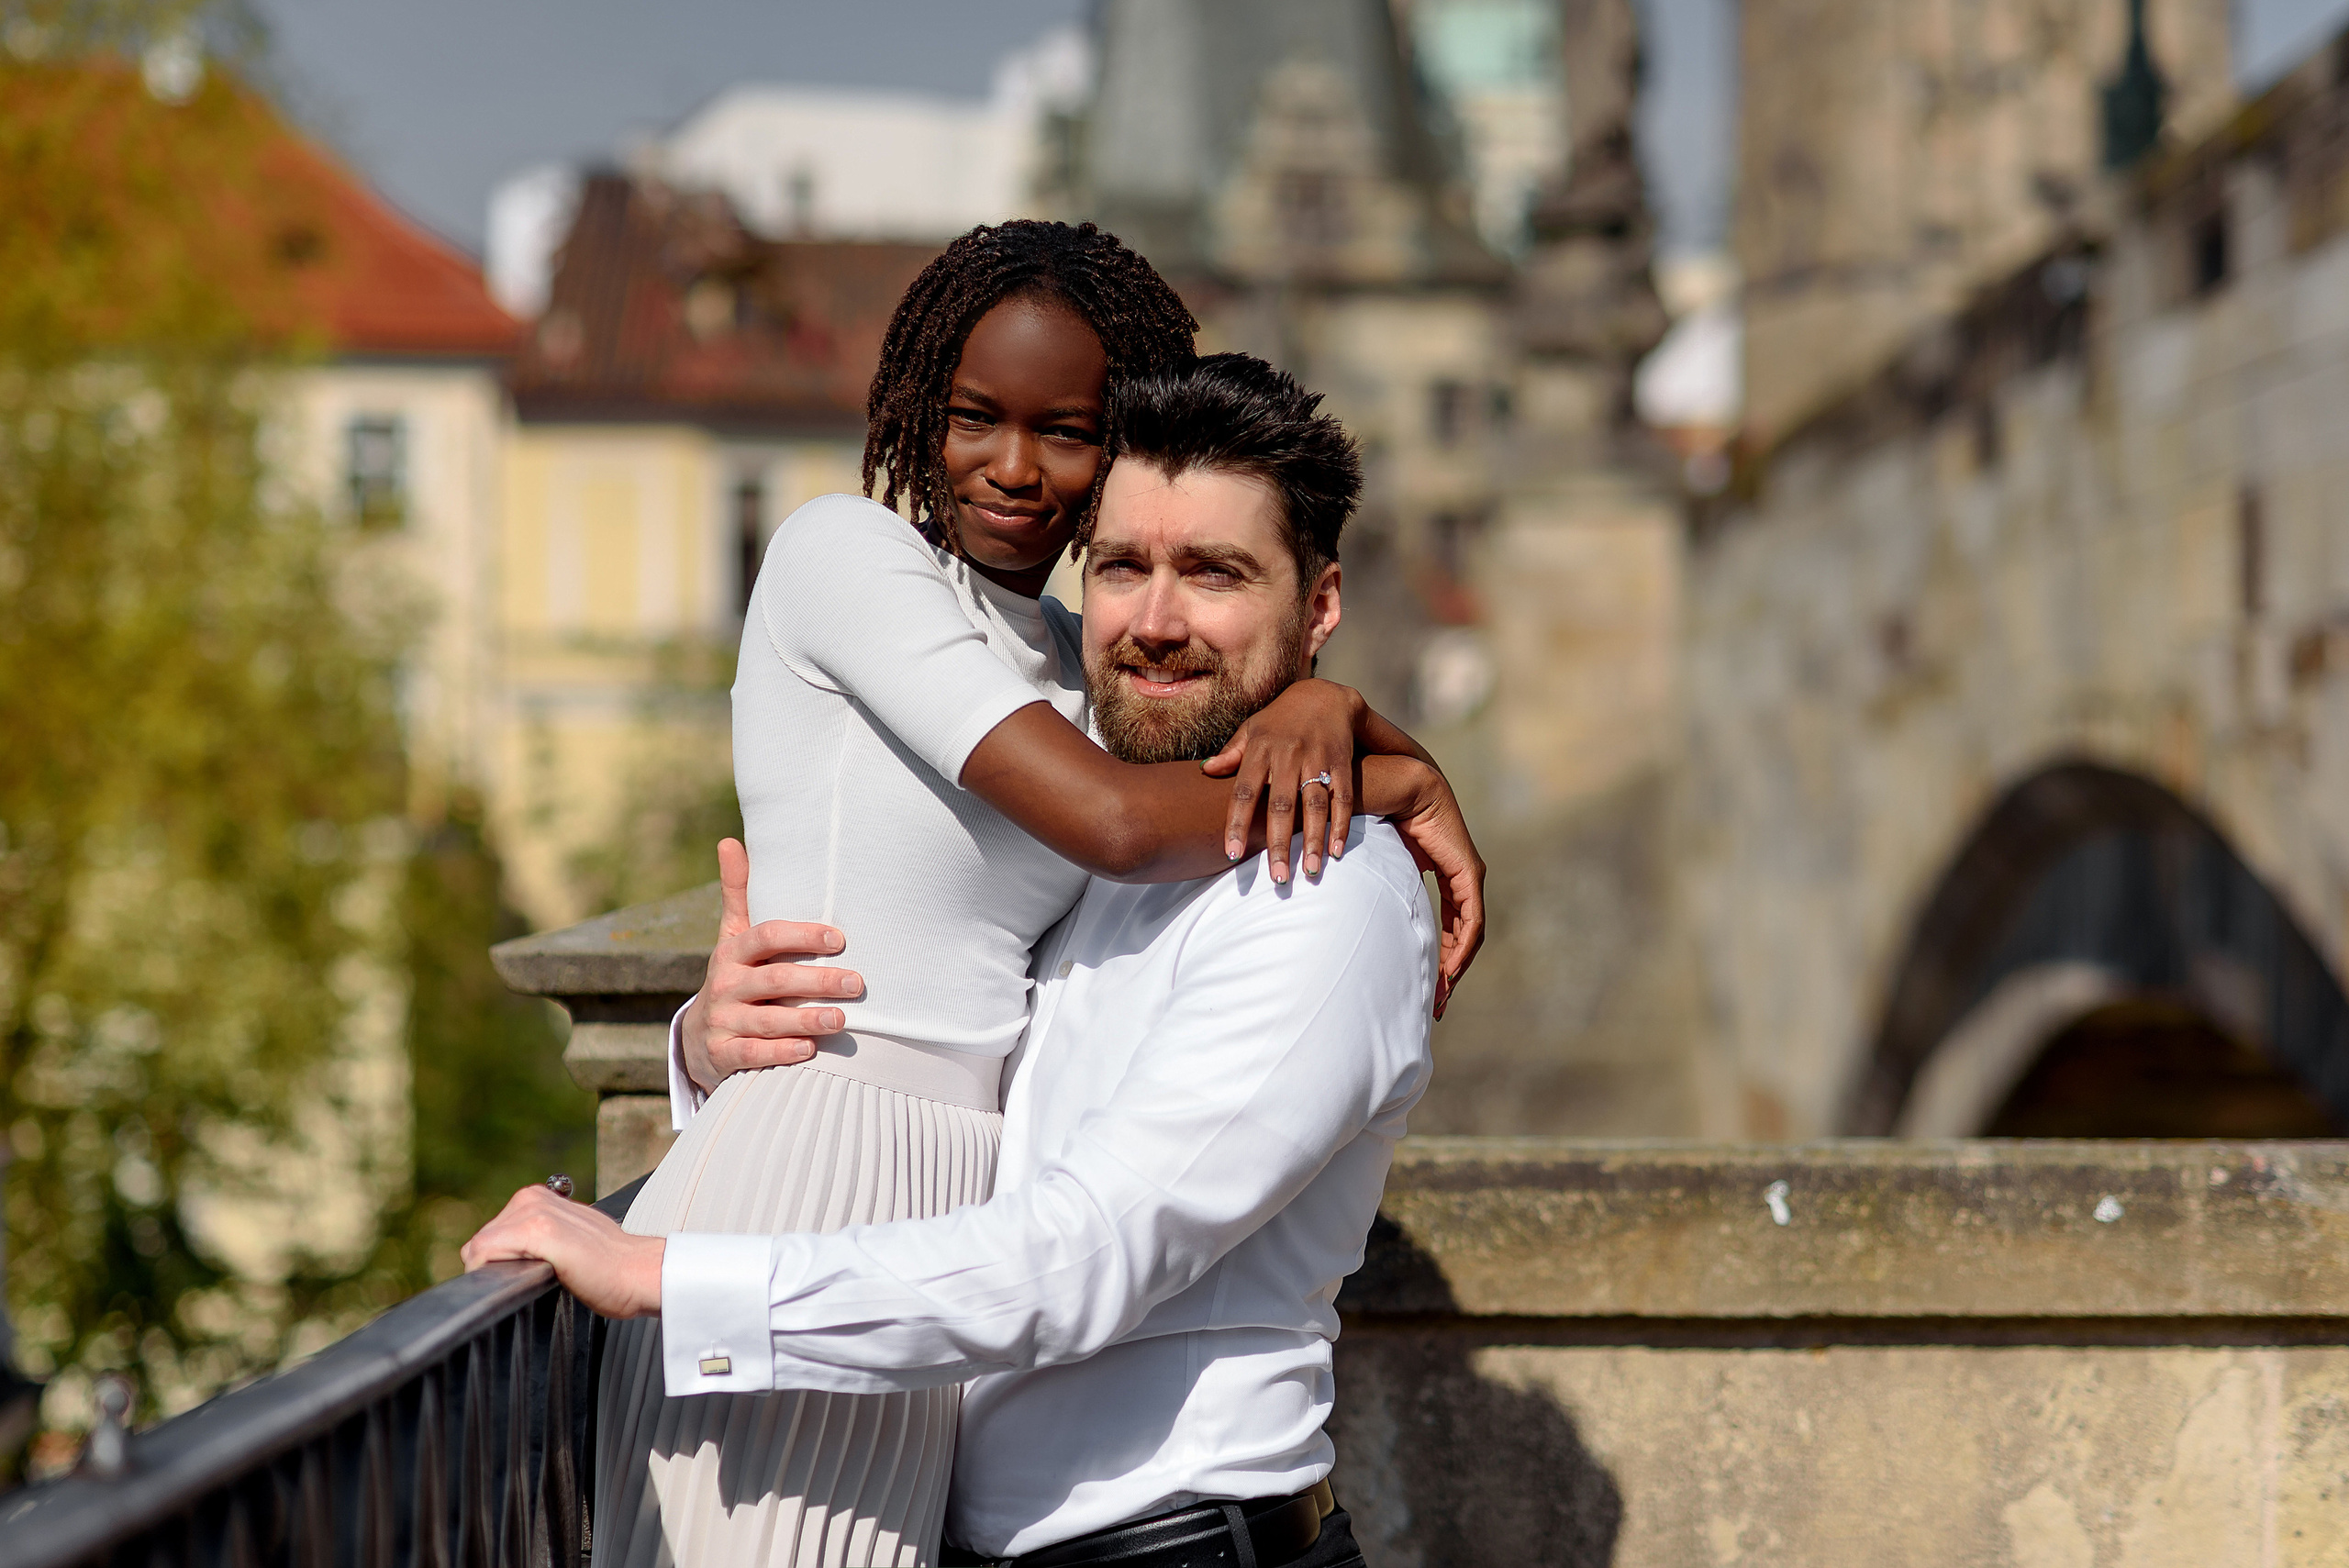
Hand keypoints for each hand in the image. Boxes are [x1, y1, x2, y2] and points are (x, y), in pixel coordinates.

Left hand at [460, 1184, 663, 1317]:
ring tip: (538, 1279)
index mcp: (537, 1198)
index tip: (524, 1278)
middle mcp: (532, 1199)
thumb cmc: (609, 1267)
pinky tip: (527, 1279)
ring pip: (479, 1249)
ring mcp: (534, 1211)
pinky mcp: (538, 1230)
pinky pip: (485, 1253)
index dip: (498, 1263)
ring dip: (498, 1272)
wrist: (639, 1272)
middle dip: (496, 1267)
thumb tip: (509, 1259)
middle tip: (534, 1280)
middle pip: (480, 1243)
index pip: (489, 1237)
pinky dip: (493, 1273)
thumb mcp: (567, 1240)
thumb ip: (537, 1240)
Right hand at [680, 839, 865, 1093]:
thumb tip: (729, 840)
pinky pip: (754, 1054)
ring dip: (806, 1018)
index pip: (767, 936)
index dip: (802, 936)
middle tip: (857, 983)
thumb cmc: (736, 977)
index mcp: (732, 951)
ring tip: (842, 1019)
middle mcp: (725, 984)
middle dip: (818, 980)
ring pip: (768, 1019)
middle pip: (775, 979)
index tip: (839, 939)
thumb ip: (739, 894)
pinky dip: (782, 1052)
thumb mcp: (733, 937)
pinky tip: (809, 1050)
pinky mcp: (723, 1055)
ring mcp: (722, 1021)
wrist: (701, 1040)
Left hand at [1199, 678, 1365, 881]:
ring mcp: (1317, 759)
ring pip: (1315, 805)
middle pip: (1282, 806)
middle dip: (1280, 844)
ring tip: (1311, 872)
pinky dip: (1342, 825)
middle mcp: (1288, 755)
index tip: (1230, 856)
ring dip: (1314, 841)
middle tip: (1277, 879)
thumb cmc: (1279, 719)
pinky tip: (1337, 852)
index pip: (1243, 792)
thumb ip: (1231, 752)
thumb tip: (1204, 770)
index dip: (1236, 824)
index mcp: (1260, 750)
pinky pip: (1343, 798)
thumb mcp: (1252, 728)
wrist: (1325, 695)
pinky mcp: (1342, 763)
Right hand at [1359, 756, 1484, 1017]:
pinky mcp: (1468, 871)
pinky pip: (1472, 920)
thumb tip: (1328, 914)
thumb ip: (1361, 887)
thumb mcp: (1368, 866)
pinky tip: (1449, 972)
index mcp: (1435, 872)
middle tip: (1432, 1005)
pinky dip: (1463, 948)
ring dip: (1454, 968)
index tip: (1422, 990)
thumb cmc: (1371, 815)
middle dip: (1445, 973)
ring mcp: (1466, 874)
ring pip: (1468, 934)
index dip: (1434, 958)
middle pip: (1458, 936)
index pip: (1445, 925)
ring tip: (1438, 998)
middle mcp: (1457, 876)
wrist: (1392, 783)